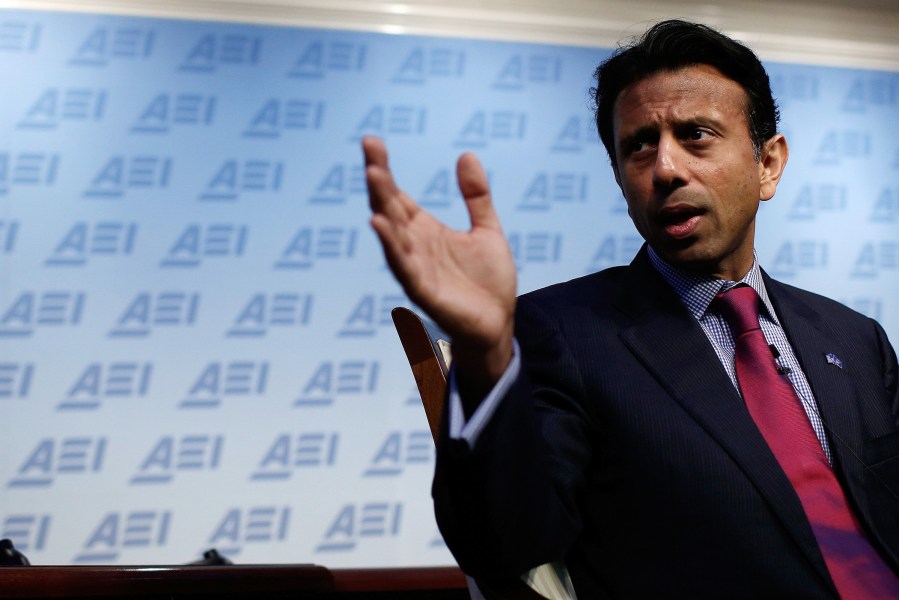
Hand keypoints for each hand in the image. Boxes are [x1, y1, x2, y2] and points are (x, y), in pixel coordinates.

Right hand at [363, 136, 516, 391]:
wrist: (500, 322)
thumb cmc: (488, 281)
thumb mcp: (486, 229)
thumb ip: (476, 195)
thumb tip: (466, 155)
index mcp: (424, 229)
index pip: (396, 195)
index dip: (383, 168)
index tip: (371, 140)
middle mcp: (414, 245)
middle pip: (389, 207)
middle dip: (378, 178)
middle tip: (369, 148)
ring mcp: (416, 267)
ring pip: (391, 233)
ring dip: (380, 205)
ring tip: (372, 175)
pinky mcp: (424, 290)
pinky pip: (402, 266)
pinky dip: (390, 245)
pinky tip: (379, 224)